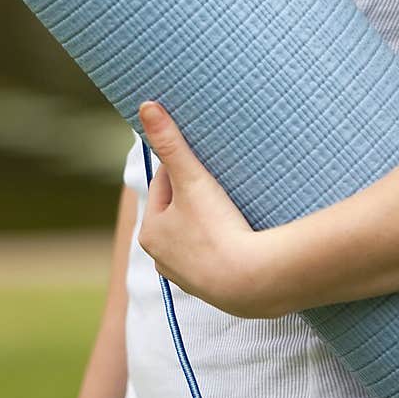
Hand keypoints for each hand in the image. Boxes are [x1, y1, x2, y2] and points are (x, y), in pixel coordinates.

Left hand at [137, 101, 286, 318]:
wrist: (253, 282)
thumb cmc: (216, 229)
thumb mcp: (192, 179)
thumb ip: (170, 143)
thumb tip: (145, 105)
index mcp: (150, 232)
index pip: (165, 186)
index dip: (186, 170)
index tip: (206, 163)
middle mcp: (162, 259)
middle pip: (181, 213)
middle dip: (199, 198)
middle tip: (223, 185)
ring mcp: (188, 278)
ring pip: (198, 236)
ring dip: (213, 223)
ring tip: (235, 211)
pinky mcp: (214, 291)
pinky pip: (217, 258)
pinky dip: (226, 247)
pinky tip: (242, 239)